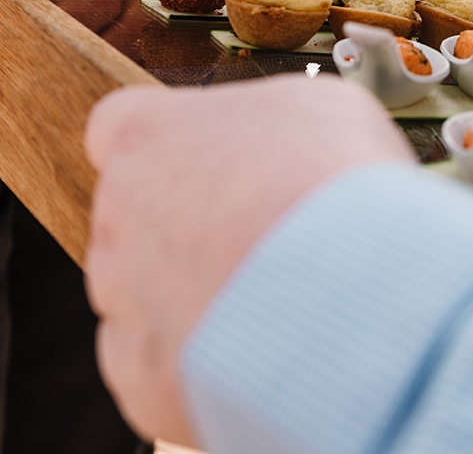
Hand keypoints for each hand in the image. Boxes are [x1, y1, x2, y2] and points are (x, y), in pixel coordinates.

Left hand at [84, 73, 414, 444]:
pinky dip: (205, 357)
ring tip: (278, 289)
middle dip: (192, 222)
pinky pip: (163, 362)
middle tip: (262, 228)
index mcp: (149, 137)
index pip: (122, 125)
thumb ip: (268, 119)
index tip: (210, 158)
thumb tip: (281, 139)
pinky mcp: (142, 373)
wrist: (347, 281)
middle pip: (139, 214)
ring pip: (146, 291)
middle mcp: (119, 214)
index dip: (171, 143)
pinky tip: (263, 340)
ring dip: (198, 287)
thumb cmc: (331, 178)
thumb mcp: (315, 105)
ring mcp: (124, 298)